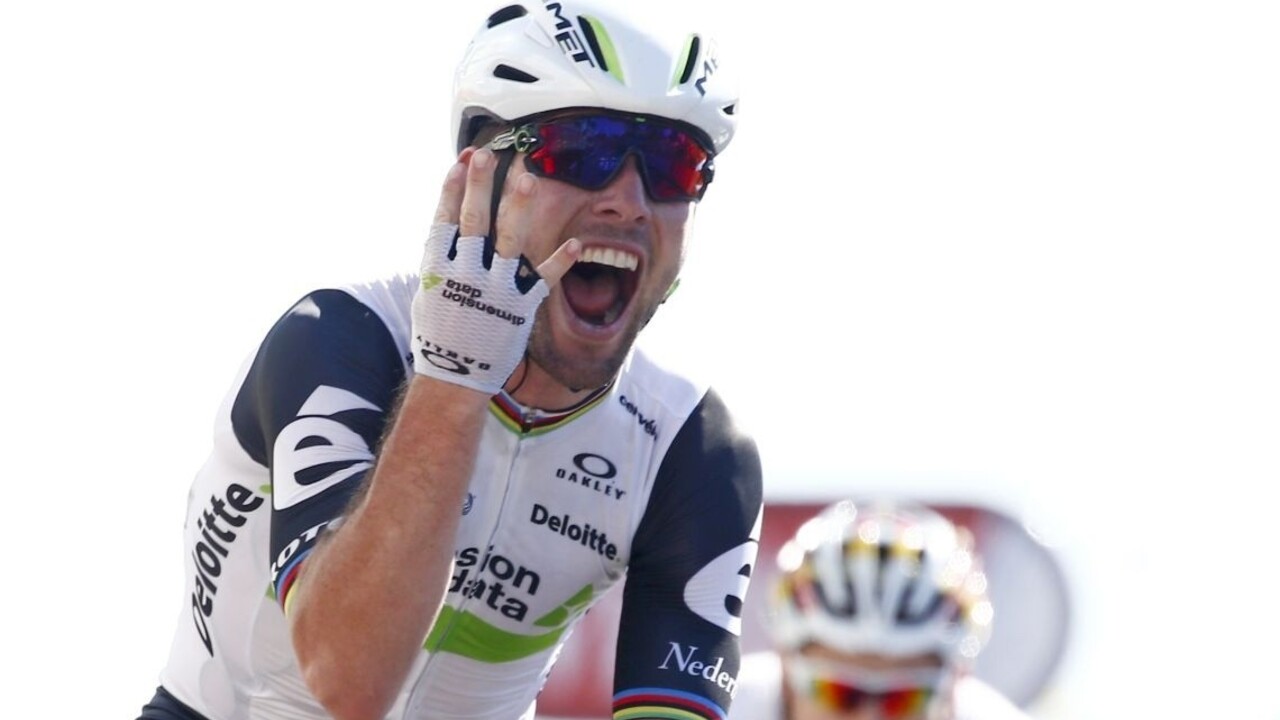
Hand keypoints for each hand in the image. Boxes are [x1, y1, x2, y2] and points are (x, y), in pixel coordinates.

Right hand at [410, 148, 579, 393]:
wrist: (456, 375)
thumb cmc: (440, 331)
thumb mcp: (430, 290)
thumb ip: (443, 258)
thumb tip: (451, 225)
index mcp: (438, 268)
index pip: (445, 219)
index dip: (453, 189)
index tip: (461, 161)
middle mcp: (466, 273)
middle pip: (474, 220)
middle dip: (479, 184)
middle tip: (487, 154)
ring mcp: (495, 288)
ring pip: (508, 240)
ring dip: (517, 208)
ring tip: (527, 179)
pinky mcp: (520, 306)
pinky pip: (543, 279)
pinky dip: (560, 261)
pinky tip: (576, 243)